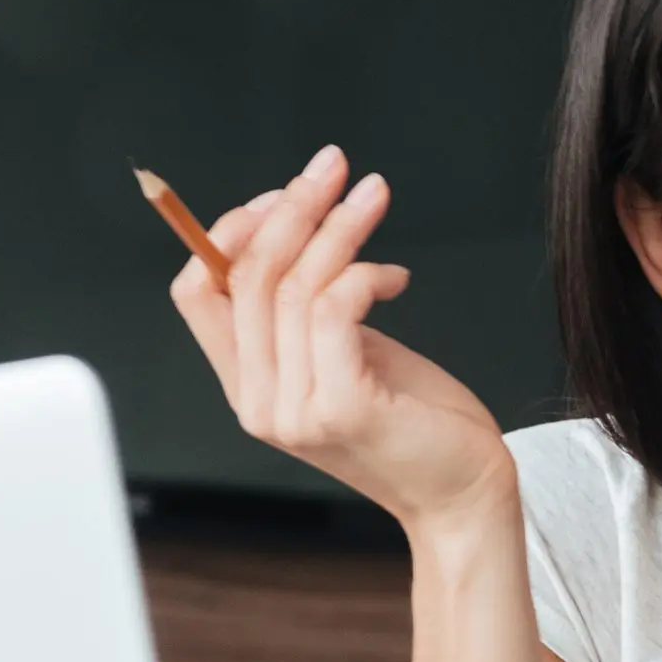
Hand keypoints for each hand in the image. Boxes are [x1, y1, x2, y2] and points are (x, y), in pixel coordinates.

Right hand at [169, 144, 513, 531]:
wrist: (465, 496)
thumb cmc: (418, 421)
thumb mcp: (350, 356)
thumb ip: (311, 315)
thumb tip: (299, 231)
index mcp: (249, 386)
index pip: (197, 293)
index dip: (229, 232)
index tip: (284, 194)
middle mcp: (258, 401)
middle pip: (246, 276)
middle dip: (291, 207)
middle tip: (334, 165)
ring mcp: (294, 409)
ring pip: (294, 285)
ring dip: (338, 226)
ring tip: (374, 193)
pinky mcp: (341, 407)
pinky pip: (334, 309)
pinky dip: (365, 273)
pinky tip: (397, 277)